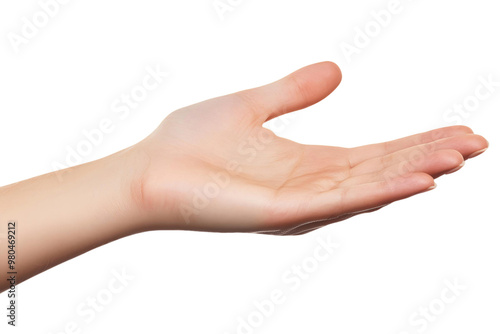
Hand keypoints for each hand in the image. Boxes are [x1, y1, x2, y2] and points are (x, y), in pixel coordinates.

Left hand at [129, 62, 488, 234]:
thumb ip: (294, 92)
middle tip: (475, 142)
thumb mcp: (252, 106)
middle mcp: (310, 187)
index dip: (414, 143)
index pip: (373, 154)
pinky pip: (338, 202)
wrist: (148, 169)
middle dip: (427, 158)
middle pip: (381, 171)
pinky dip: (381, 190)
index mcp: (305, 163)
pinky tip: (416, 179)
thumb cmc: (190, 141)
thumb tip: (338, 70)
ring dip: (414, 173)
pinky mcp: (281, 213)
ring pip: (369, 188)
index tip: (455, 131)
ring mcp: (298, 204)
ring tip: (457, 157)